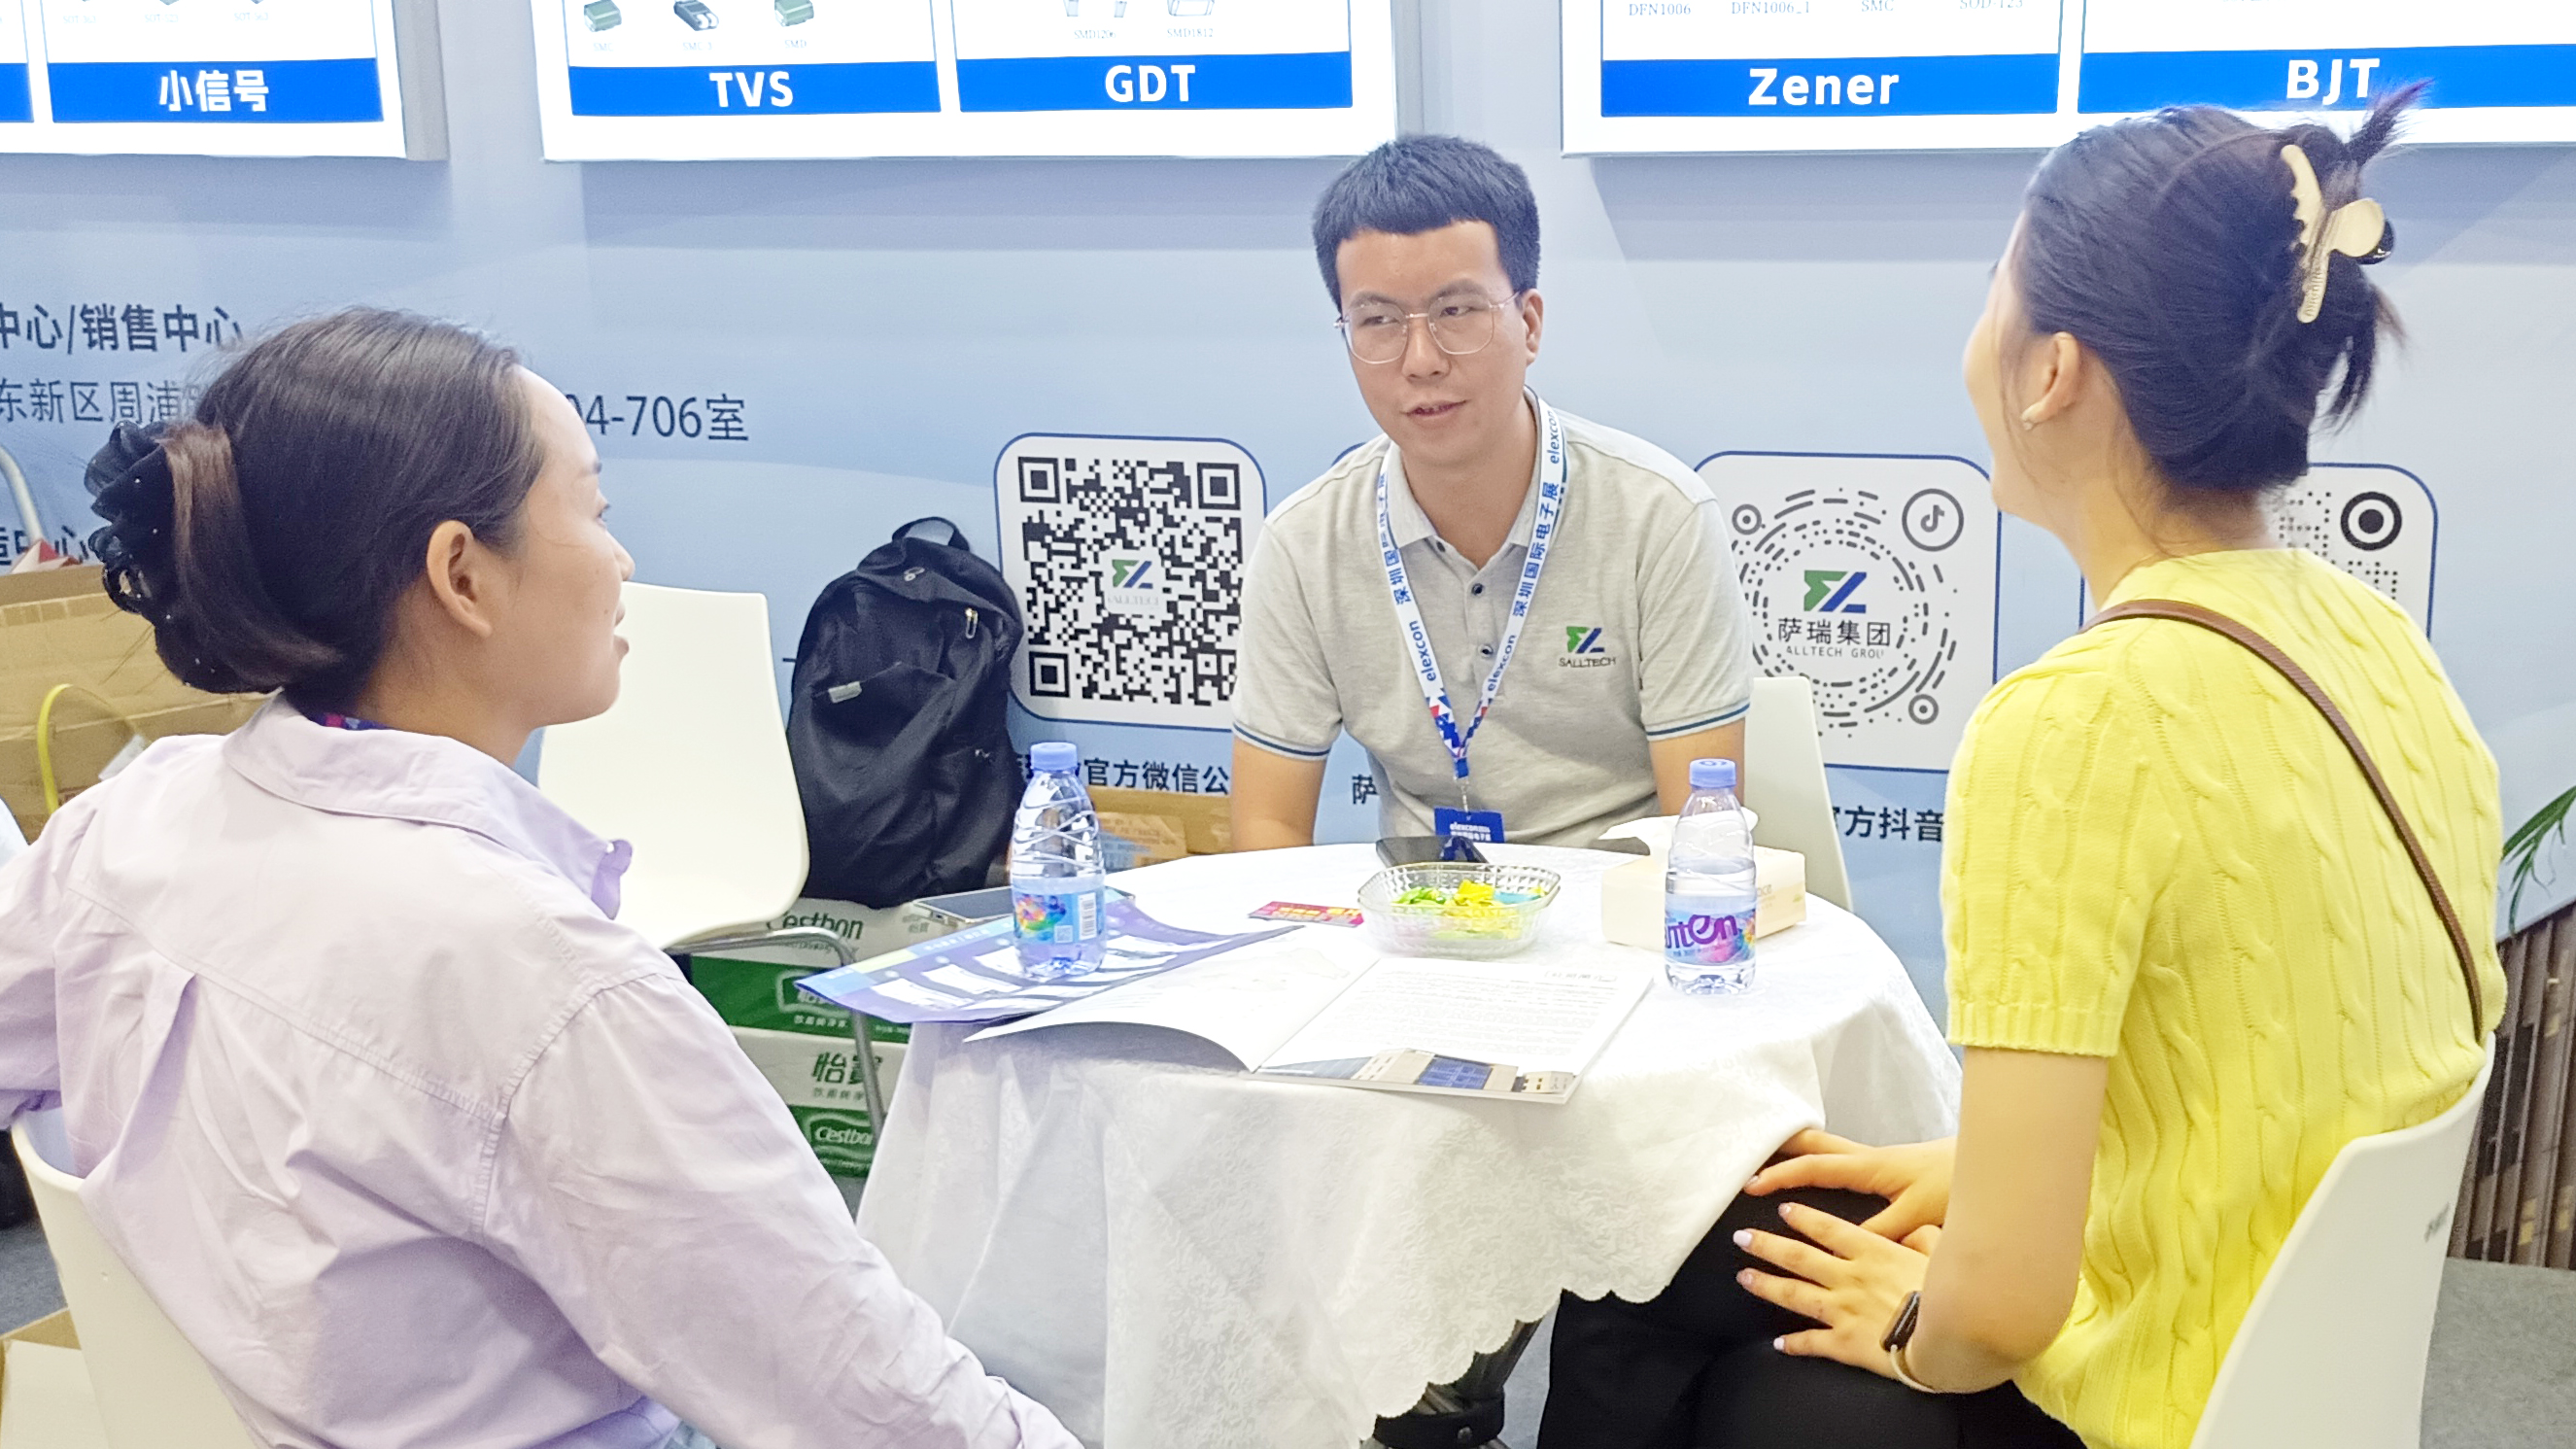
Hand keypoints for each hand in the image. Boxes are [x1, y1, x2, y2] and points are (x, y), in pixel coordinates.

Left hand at [1735, 1202, 1939, 1378]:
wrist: (1949, 1339)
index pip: (1829, 1229)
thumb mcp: (1943, 1256)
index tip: (1782, 1210)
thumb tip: (1921, 1229)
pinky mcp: (1845, 1344)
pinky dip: (1793, 1344)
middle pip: (1798, 1256)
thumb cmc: (1951, 1295)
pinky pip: (1813, 1343)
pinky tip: (1777, 1345)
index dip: (1803, 1218)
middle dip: (1767, 1244)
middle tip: (1741, 1237)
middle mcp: (1849, 1277)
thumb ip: (1926, 1239)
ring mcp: (1843, 1310)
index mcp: (1873, 1252)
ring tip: (1744, 1277)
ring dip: (1767, 1285)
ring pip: (1795, 1294)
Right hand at [1745, 1131, 1955, 1239]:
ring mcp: (1877, 1158)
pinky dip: (1819, 1160)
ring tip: (1769, 1156)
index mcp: (1870, 1167)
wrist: (1990, 1164)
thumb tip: (1847, 1240)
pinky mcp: (1888, 1166)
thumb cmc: (1956, 1185)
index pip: (1815, 1167)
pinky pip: (1842, 1158)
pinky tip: (1816, 1172)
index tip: (1753, 1185)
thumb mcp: (1919, 1214)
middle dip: (1779, 1148)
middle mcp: (1868, 1157)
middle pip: (1813, 1144)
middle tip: (1748, 1154)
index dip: (1782, 1175)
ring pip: (1826, 1147)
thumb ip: (1883, 1229)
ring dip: (1797, 1150)